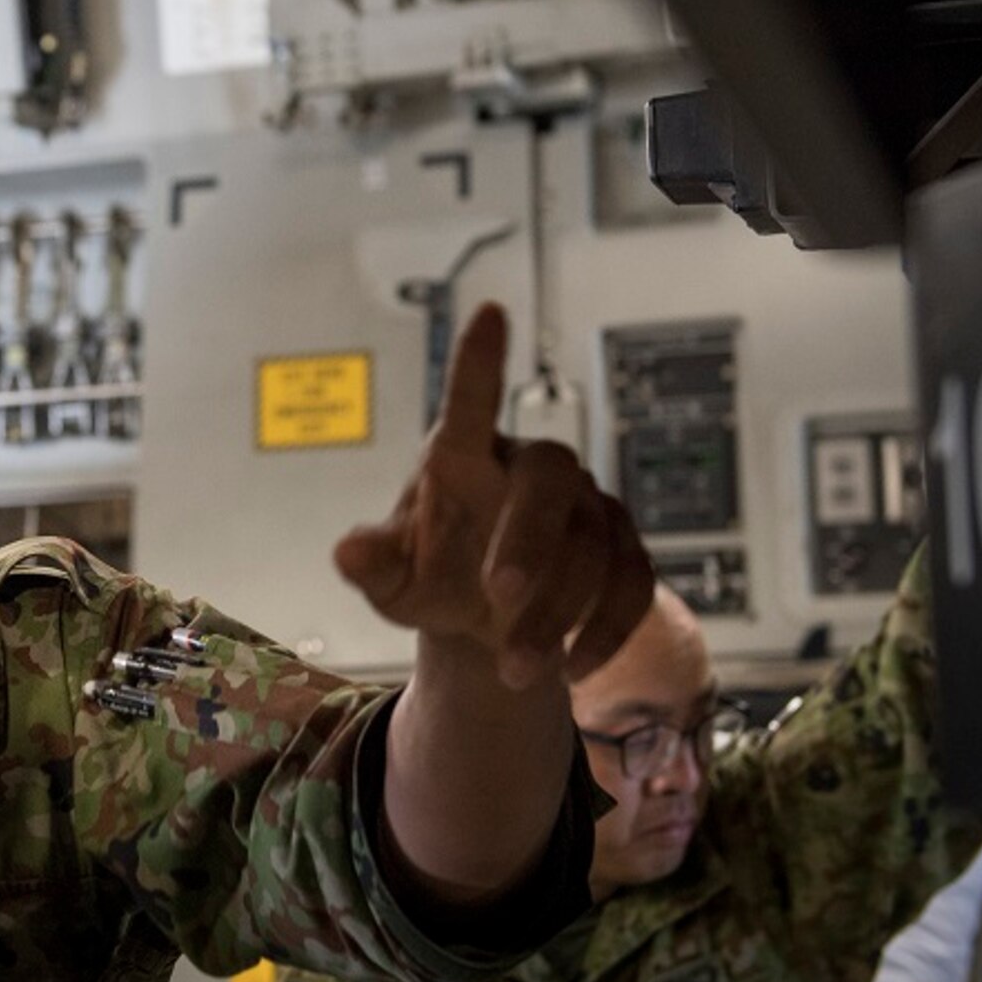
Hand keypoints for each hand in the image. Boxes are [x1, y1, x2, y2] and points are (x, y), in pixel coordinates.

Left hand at [334, 303, 652, 688]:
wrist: (484, 627)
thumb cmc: (431, 578)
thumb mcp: (393, 581)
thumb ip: (373, 564)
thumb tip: (347, 552)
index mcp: (463, 458)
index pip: (470, 400)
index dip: (479, 359)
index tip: (488, 311)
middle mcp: (528, 470)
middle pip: (549, 473)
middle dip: (528, 535)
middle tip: (495, 594)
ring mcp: (585, 508)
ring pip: (592, 543)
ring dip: (558, 611)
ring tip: (516, 668)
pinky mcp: (624, 552)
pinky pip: (634, 582)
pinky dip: (607, 630)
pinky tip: (573, 670)